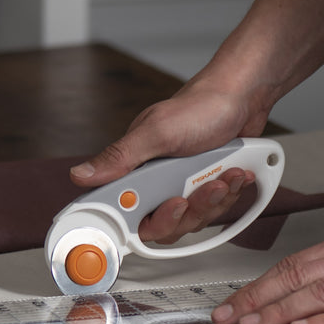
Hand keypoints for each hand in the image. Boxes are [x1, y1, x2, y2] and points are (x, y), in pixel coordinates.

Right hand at [69, 82, 268, 243]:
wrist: (242, 97)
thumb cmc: (201, 106)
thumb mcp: (157, 132)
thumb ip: (121, 157)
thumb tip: (81, 174)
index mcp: (136, 169)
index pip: (125, 213)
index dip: (137, 223)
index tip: (160, 214)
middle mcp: (157, 182)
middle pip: (165, 225)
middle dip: (188, 211)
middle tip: (200, 189)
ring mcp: (183, 187)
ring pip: (193, 220)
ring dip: (214, 200)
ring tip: (224, 174)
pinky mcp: (206, 190)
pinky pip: (216, 210)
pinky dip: (228, 193)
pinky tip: (234, 173)